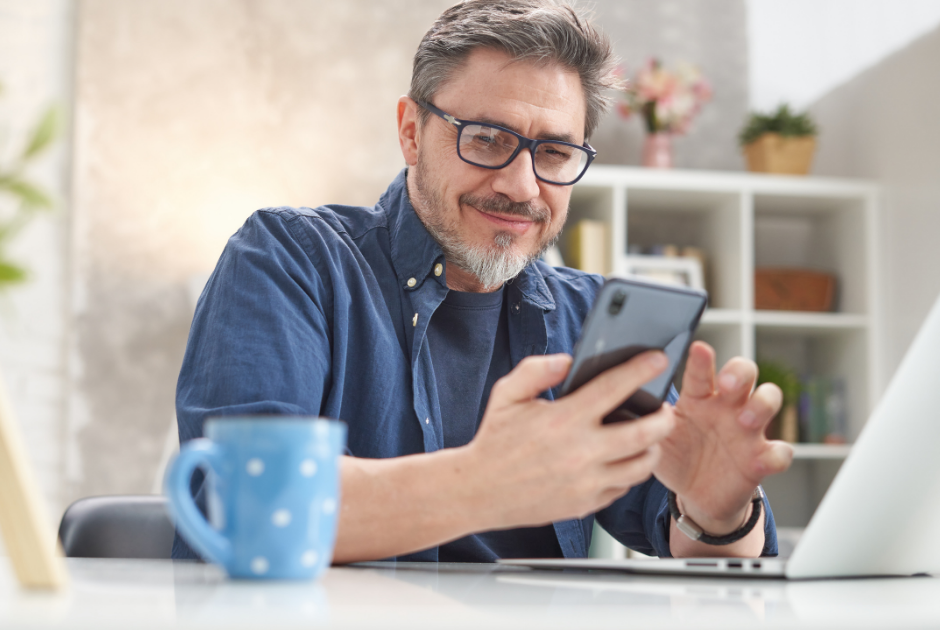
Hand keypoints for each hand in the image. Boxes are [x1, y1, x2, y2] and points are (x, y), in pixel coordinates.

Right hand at [465, 351, 675, 529]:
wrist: (479, 491)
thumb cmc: (494, 440)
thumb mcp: (507, 395)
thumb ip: (536, 371)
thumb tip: (567, 360)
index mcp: (563, 420)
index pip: (613, 389)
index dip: (640, 370)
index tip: (657, 359)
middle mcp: (580, 452)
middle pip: (644, 434)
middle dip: (664, 417)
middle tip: (665, 408)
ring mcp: (586, 482)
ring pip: (641, 465)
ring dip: (652, 447)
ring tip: (650, 435)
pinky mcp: (586, 504)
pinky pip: (623, 487)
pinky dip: (630, 471)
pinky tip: (624, 458)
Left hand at [654, 341, 793, 537]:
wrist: (694, 495)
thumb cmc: (675, 456)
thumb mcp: (656, 438)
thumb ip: (647, 419)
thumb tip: (627, 398)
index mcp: (698, 398)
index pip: (701, 372)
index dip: (701, 360)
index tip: (698, 348)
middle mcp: (726, 406)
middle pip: (745, 372)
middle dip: (739, 372)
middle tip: (726, 383)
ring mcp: (748, 430)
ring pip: (768, 400)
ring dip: (761, 405)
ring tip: (745, 420)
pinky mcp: (761, 458)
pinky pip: (781, 451)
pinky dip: (777, 453)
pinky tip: (764, 458)